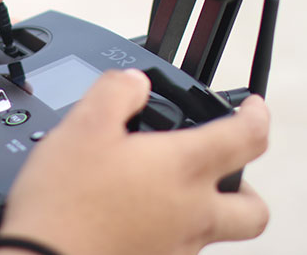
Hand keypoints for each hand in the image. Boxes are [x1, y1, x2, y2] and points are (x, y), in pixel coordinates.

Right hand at [0, 70, 269, 254]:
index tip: (252, 108)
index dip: (255, 115)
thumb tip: (134, 82)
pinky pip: (181, 247)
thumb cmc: (66, 200)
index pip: (246, 138)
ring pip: (217, 231)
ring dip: (210, 207)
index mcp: (181, 169)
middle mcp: (190, 213)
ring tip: (174, 188)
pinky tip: (139, 214)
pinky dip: (173, 228)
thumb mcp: (84, 125)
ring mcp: (175, 246)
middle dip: (247, 182)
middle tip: (227, 165)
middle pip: (253, 207)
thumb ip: (115, 91)